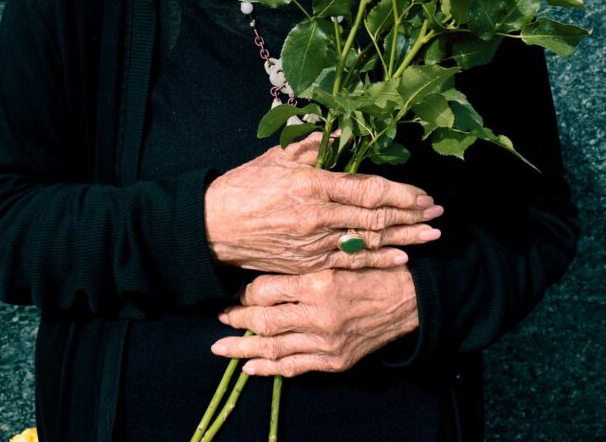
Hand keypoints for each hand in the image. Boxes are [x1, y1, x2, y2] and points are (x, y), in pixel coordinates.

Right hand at [204, 133, 442, 273]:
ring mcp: (313, 244)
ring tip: (431, 237)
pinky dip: (377, 262)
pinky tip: (400, 259)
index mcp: (311, 184)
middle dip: (411, 215)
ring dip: (403, 239)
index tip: (423, 194)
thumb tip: (344, 132)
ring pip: (368, 243)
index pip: (367, 190)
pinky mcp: (307, 264)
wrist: (213, 227)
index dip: (400, 193)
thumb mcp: (278, 157)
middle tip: (438, 213)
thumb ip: (313, 145)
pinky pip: (349, 264)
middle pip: (375, 218)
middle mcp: (317, 216)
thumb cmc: (244, 186)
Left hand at [211, 266, 418, 375]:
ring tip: (221, 348)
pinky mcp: (335, 361)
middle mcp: (320, 316)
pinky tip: (250, 367)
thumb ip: (302, 267)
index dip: (246, 293)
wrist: (407, 301)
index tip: (238, 292)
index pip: (266, 291)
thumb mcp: (336, 257)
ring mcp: (327, 343)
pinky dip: (269, 369)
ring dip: (243, 349)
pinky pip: (294, 367)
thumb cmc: (370, 270)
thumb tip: (263, 275)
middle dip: (238, 321)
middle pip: (264, 322)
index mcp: (319, 283)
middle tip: (220, 319)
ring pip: (274, 349)